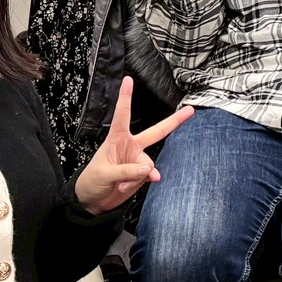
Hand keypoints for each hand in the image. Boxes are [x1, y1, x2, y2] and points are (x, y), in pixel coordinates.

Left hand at [74, 77, 191, 213]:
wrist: (93, 201)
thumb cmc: (91, 181)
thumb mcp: (104, 174)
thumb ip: (126, 171)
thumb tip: (148, 170)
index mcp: (116, 139)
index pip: (122, 115)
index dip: (126, 97)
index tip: (128, 79)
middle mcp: (130, 146)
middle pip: (156, 132)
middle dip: (174, 121)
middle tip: (190, 110)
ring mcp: (137, 160)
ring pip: (148, 164)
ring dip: (136, 176)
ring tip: (121, 183)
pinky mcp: (141, 175)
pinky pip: (149, 176)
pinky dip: (138, 183)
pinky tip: (125, 187)